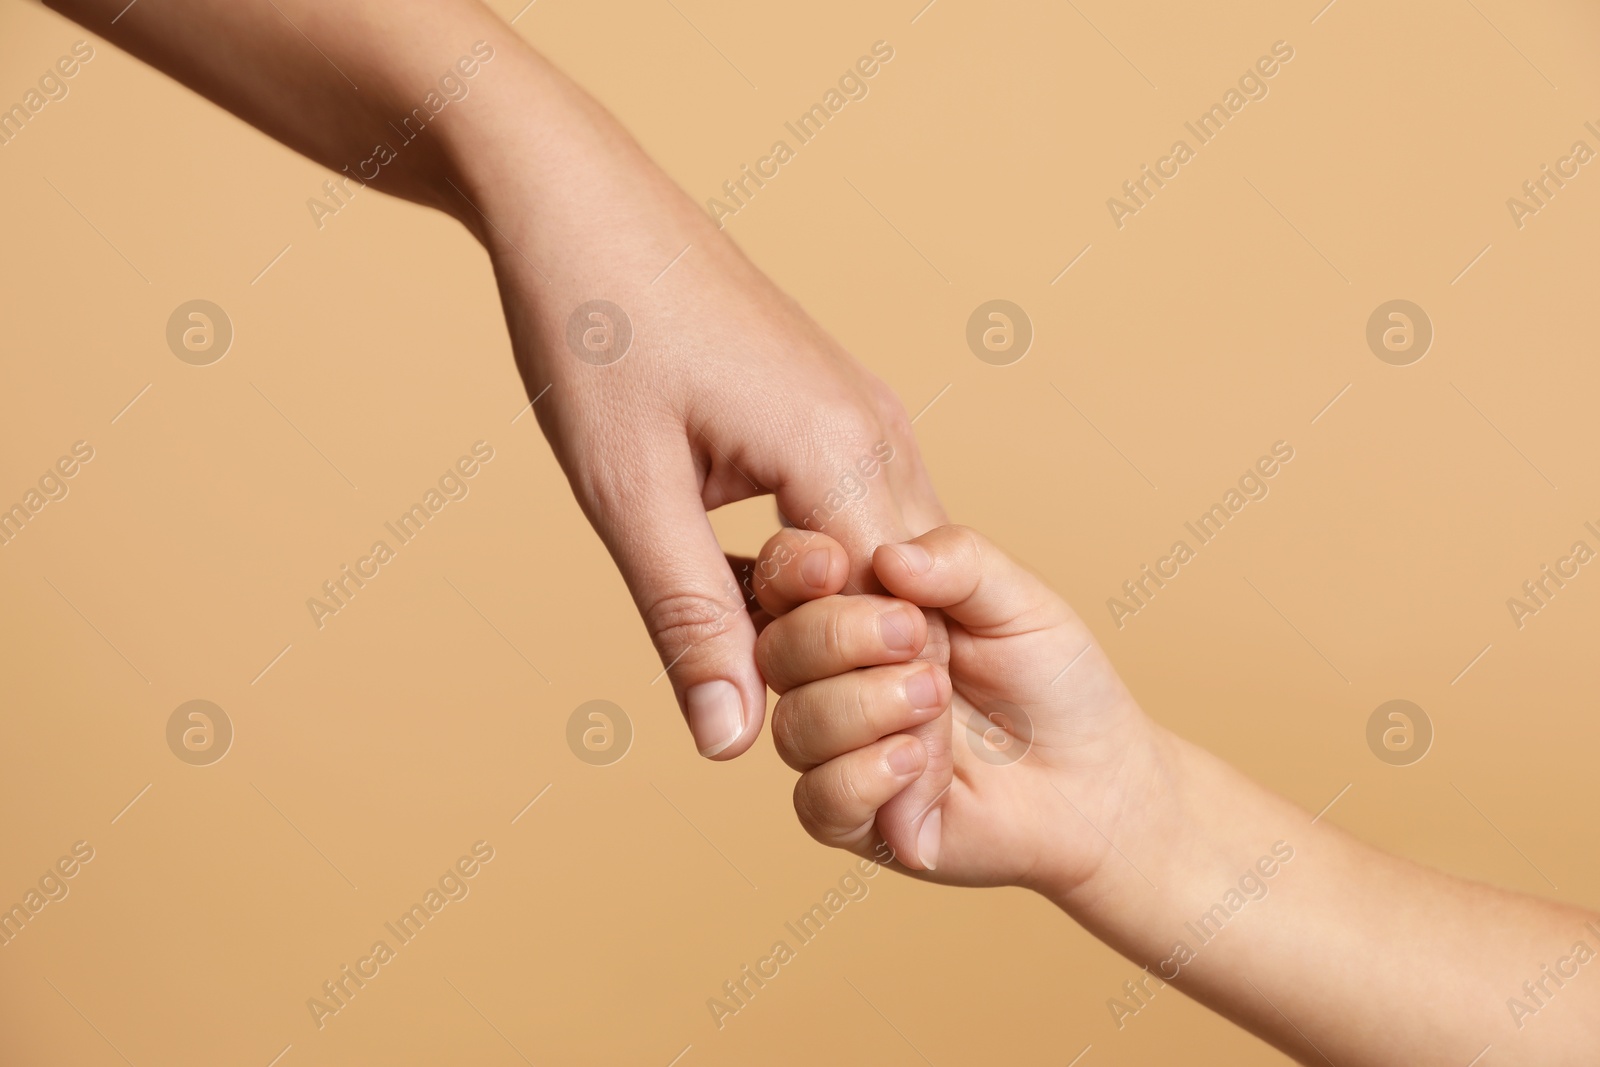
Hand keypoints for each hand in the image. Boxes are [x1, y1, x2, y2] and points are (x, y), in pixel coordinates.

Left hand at [447, 53, 948, 781]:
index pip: (896, 622)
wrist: (575, 199)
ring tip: (794, 699)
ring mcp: (858, 408)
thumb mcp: (627, 491)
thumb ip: (687, 618)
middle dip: (874, 683)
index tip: (859, 794)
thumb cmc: (593, 328)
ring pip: (886, 554)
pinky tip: (771, 604)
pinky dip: (827, 571)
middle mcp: (874, 429)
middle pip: (908, 594)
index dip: (880, 714)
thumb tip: (728, 740)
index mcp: (839, 452)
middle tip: (833, 768)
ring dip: (847, 627)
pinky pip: (857, 510)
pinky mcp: (828, 401)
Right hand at [752, 524, 1161, 891]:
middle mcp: (831, 678)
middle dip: (839, 637)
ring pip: (793, 725)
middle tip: (919, 639)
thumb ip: (958, 561)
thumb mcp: (1016, 599)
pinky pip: (818, 800)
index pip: (783, 579)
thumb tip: (888, 557)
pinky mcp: (852, 819)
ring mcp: (836, 750)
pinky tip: (921, 762)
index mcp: (855, 610)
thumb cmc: (1052, 680)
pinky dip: (866, 775)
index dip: (792, 568)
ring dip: (865, 707)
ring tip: (936, 700)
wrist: (1094, 775)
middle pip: (776, 650)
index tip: (836, 564)